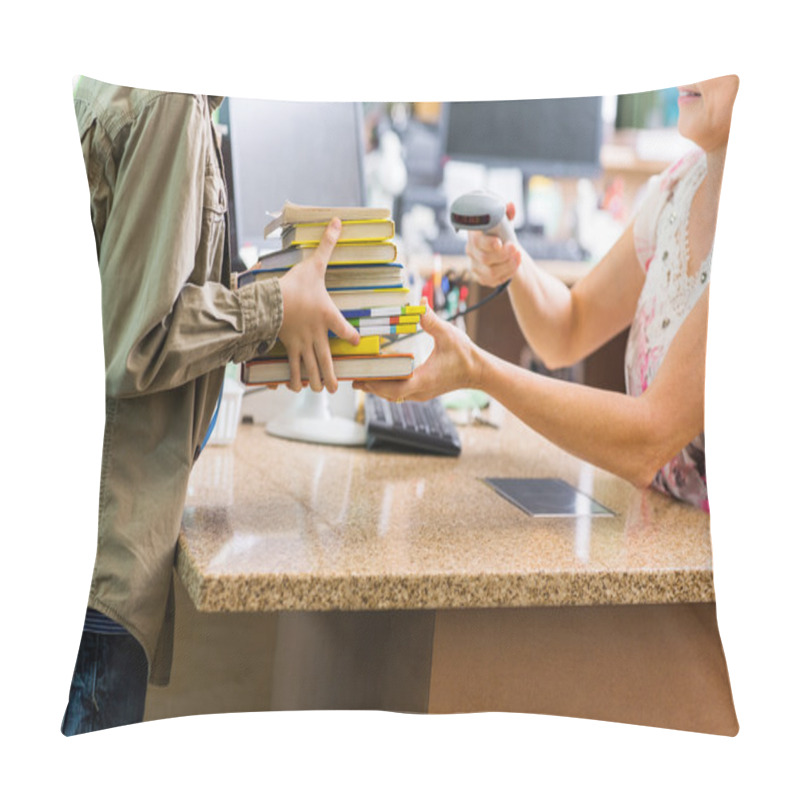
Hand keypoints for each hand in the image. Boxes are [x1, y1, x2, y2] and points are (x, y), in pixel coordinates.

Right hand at [277, 218, 359, 392]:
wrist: (269, 301)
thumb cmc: (293, 284)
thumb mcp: (314, 264)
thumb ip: (328, 245)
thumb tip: (339, 221)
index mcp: (328, 316)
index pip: (346, 330)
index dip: (352, 337)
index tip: (356, 341)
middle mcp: (318, 334)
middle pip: (328, 360)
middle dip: (333, 376)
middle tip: (337, 388)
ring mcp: (302, 343)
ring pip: (312, 369)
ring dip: (317, 382)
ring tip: (322, 391)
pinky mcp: (287, 347)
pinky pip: (292, 368)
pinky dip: (293, 379)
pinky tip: (295, 388)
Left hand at [354, 305, 481, 401]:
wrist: (479, 372)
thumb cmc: (465, 354)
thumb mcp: (448, 333)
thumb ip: (431, 319)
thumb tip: (420, 301)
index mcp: (423, 380)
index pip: (394, 388)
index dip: (375, 384)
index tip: (361, 378)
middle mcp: (420, 391)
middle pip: (389, 394)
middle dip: (371, 387)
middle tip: (353, 377)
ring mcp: (422, 394)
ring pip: (394, 396)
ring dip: (379, 388)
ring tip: (362, 378)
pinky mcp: (424, 392)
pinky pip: (401, 393)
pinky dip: (389, 387)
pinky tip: (381, 378)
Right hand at [465, 201, 521, 286]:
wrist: (502, 251)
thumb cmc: (501, 233)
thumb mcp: (504, 222)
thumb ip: (506, 213)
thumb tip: (510, 206)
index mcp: (474, 235)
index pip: (477, 241)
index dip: (487, 243)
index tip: (499, 242)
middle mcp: (471, 252)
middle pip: (485, 258)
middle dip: (503, 255)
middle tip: (516, 248)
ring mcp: (474, 266)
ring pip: (491, 272)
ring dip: (508, 266)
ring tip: (518, 257)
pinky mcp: (481, 278)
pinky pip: (493, 281)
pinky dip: (507, 274)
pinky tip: (514, 267)